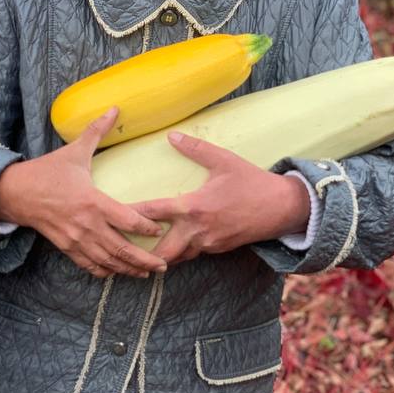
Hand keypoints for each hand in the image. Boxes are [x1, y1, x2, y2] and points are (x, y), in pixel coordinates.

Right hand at [0, 108, 165, 278]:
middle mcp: (86, 225)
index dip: (147, 226)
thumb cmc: (47, 172)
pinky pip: (89, 265)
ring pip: (107, 261)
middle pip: (121, 249)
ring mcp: (75, 239)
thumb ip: (96, 131)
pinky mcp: (66, 247)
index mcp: (92, 201)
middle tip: (164, 264)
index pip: (127, 220)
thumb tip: (114, 108)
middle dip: (144, 260)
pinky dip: (104, 271)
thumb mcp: (73, 151)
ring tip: (146, 272)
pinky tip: (116, 272)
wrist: (15, 192)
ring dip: (128, 269)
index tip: (160, 228)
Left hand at [130, 132, 310, 265]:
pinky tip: (166, 250)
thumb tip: (171, 135)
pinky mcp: (218, 250)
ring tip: (136, 255)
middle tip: (120, 249)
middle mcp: (198, 231)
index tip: (110, 215)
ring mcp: (208, 244)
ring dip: (158, 256)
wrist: (284, 209)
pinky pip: (192, 255)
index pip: (154, 213)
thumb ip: (196, 148)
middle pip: (161, 251)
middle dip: (141, 253)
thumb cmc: (252, 182)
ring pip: (176, 257)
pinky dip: (178, 254)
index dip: (130, 214)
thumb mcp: (224, 160)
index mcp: (195, 207)